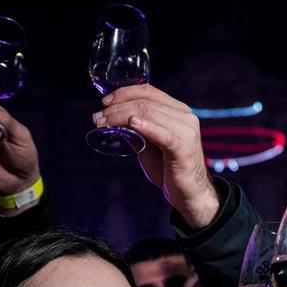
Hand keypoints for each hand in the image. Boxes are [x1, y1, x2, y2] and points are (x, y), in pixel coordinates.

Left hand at [91, 84, 218, 229]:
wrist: (188, 194)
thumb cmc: (168, 169)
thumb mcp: (147, 145)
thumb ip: (134, 131)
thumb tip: (110, 119)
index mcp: (178, 112)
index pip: (149, 92)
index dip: (124, 93)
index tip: (104, 102)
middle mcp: (185, 117)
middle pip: (146, 102)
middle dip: (117, 107)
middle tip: (97, 117)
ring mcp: (187, 131)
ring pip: (149, 113)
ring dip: (121, 116)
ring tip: (103, 123)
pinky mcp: (184, 148)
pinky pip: (163, 134)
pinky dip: (146, 126)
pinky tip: (131, 124)